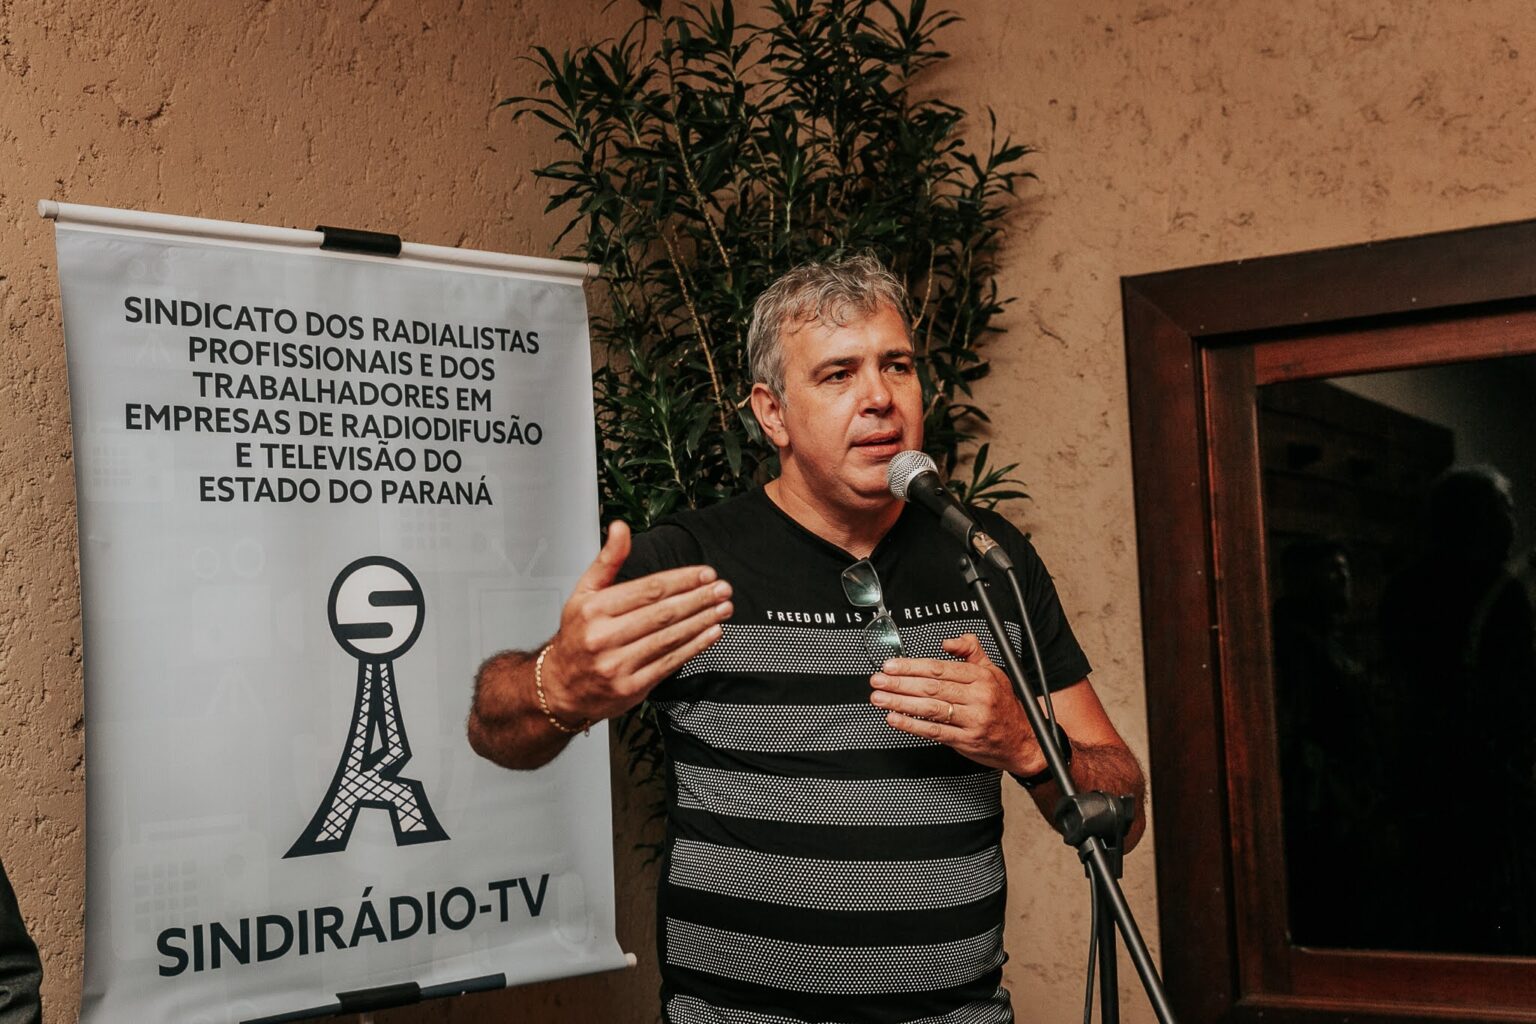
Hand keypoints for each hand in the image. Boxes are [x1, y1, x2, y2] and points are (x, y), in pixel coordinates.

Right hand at [542, 521, 730, 723]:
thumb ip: (607, 561)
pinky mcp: (630, 688)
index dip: (681, 580)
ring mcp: (617, 665)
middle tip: (722, 589)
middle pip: (662, 613)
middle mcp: (603, 637)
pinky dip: (694, 647)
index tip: (705, 574)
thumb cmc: (576, 636)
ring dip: (702, 621)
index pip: (647, 589)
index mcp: (594, 610)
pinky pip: (669, 663)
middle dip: (698, 599)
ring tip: (723, 608)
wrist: (560, 687)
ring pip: (669, 638)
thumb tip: (620, 528)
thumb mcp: (584, 593)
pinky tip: (711, 634)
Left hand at [869, 633, 1044, 775]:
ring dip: (900, 702)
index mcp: (982, 677)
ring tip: (879, 698)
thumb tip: (948, 642)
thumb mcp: (994, 671)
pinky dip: (911, 725)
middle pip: (932, 686)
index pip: (940, 668)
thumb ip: (971, 651)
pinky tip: (895, 718)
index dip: (912, 666)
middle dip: (900, 683)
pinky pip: (934, 731)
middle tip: (878, 680)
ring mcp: (973, 720)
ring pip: (930, 708)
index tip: (891, 665)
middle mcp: (978, 697)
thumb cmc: (1004, 706)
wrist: (1024, 741)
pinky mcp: (966, 740)